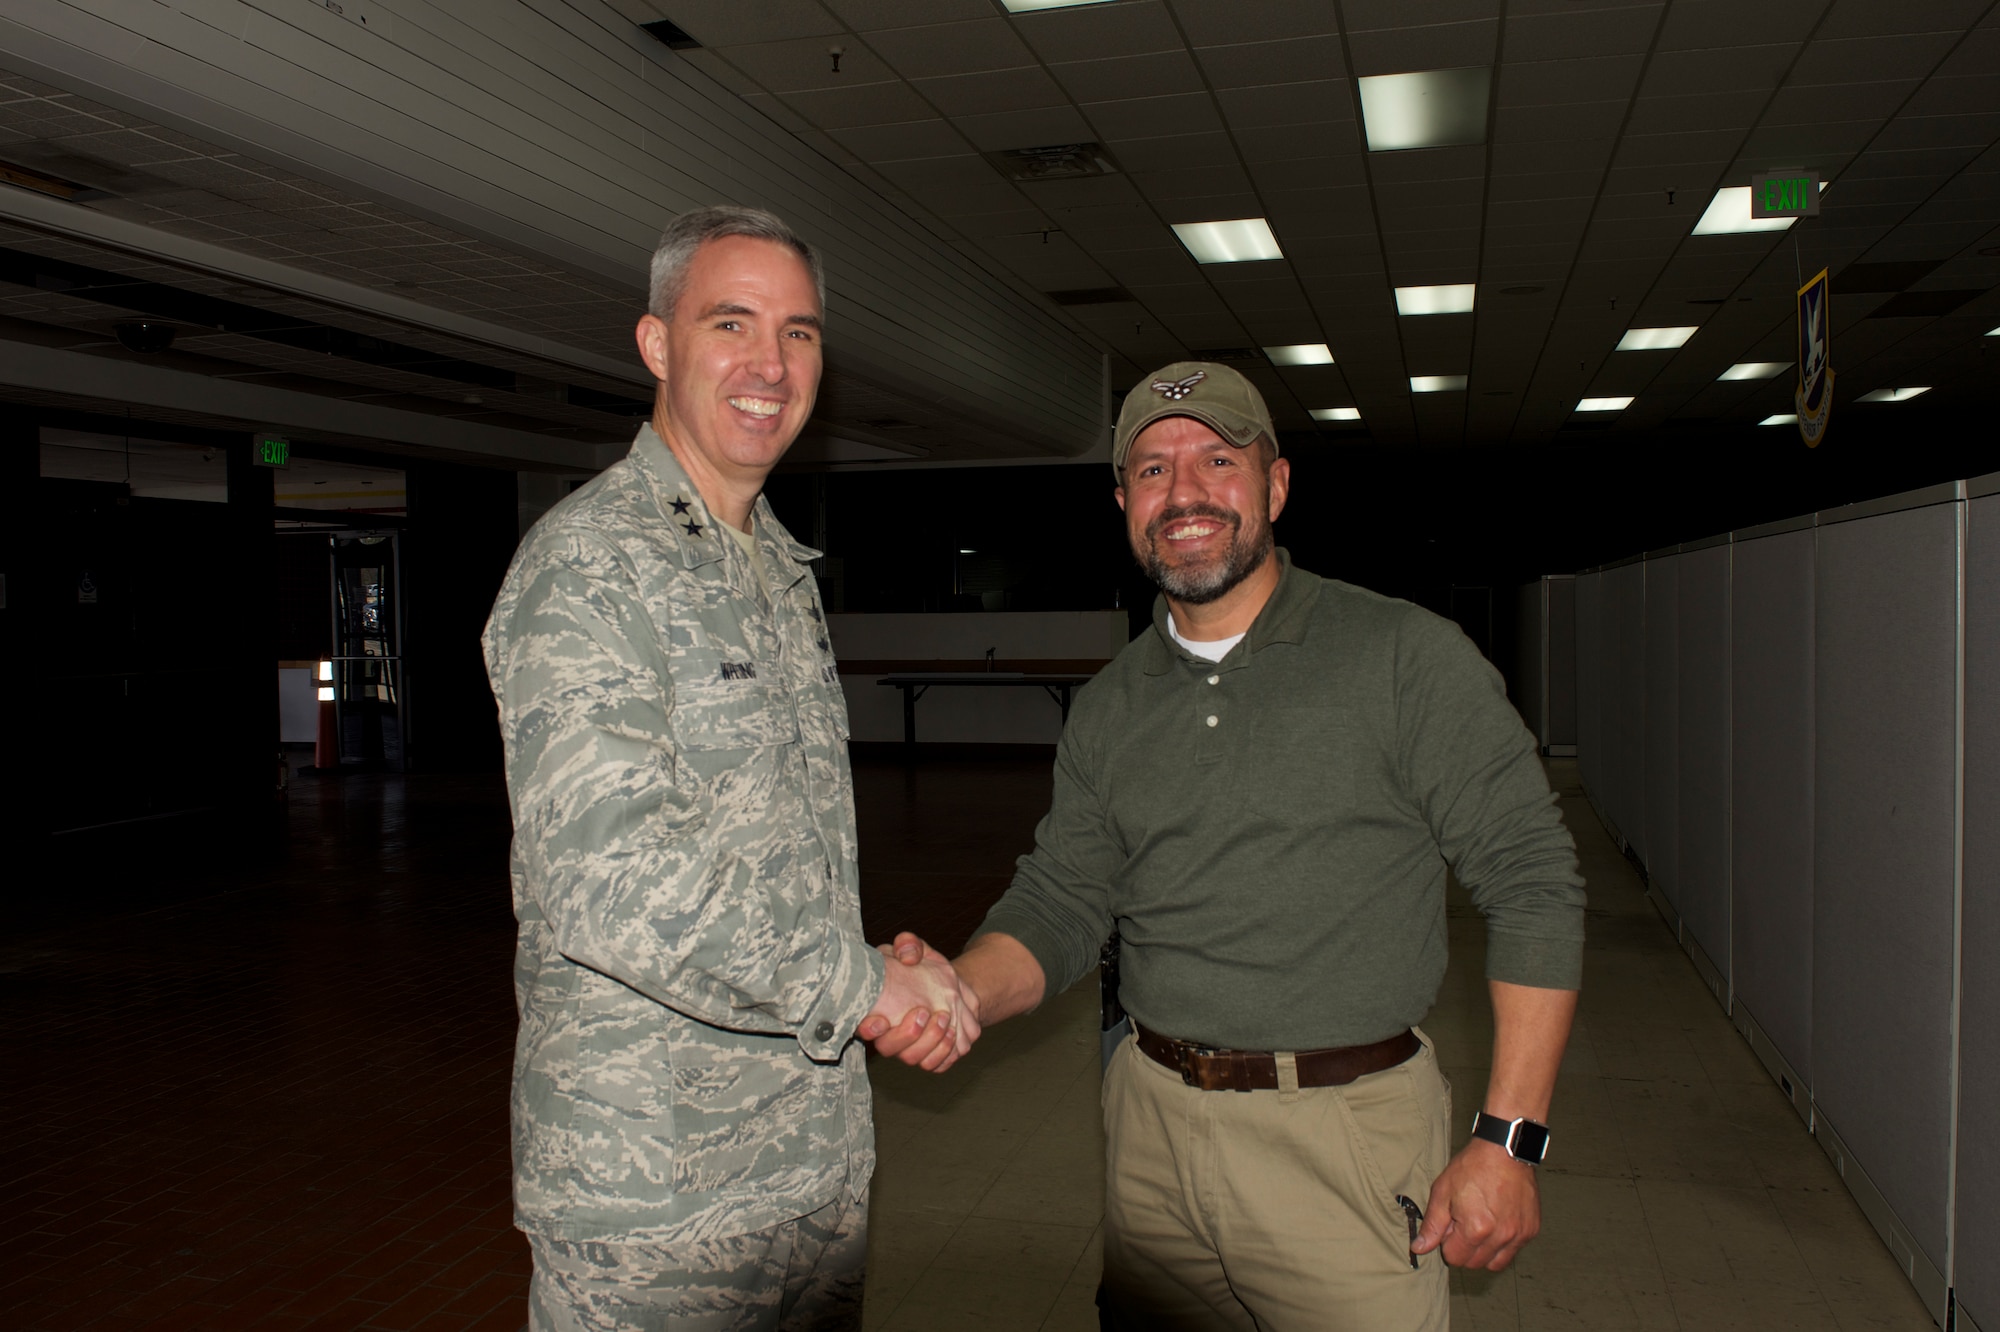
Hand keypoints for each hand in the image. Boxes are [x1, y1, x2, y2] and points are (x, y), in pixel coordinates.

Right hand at [856, 932, 981, 1071]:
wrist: (951, 988)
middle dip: (908, 1034)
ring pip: (914, 1060)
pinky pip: (937, 1066)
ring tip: (945, 1018)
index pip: (863, 1027)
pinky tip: (954, 1033)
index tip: (882, 1019)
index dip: (869, 1029)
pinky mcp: (932, 1057)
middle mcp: (890, 1034)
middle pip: (889, 1049)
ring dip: (931, 1042)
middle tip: (925, 1012)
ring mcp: (910, 1048)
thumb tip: (907, 957)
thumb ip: (908, 945)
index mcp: (877, 1010)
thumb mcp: (916, 950)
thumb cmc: (925, 970)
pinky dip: (947, 1053)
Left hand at [1411, 1138, 1540, 1269]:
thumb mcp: (1443, 1192)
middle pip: (1475, 1263)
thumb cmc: (1472, 1167)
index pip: (1455, 1258)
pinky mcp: (1531, 1230)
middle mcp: (1500, 1236)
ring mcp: (1519, 1234)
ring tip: (1480, 1226)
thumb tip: (1419, 1248)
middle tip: (1464, 1224)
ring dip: (1484, 1252)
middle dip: (1464, 1249)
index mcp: (1476, 1228)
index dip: (1448, 1244)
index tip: (1450, 1227)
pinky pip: (1513, 1250)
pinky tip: (1497, 1222)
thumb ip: (1432, 1225)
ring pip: (1495, 1263)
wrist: (1505, 1150)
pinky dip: (1503, 1243)